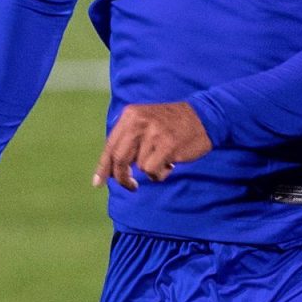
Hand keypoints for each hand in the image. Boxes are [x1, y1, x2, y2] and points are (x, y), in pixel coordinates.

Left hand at [93, 102, 212, 191]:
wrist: (204, 117)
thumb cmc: (171, 125)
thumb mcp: (146, 121)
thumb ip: (128, 139)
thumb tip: (110, 169)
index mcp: (130, 115)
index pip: (110, 145)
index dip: (103, 167)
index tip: (98, 183)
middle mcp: (138, 122)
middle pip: (119, 159)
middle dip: (122, 177)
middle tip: (131, 186)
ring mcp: (153, 133)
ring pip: (139, 167)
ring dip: (151, 170)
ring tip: (164, 159)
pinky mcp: (166, 145)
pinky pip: (152, 171)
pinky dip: (160, 173)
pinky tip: (170, 163)